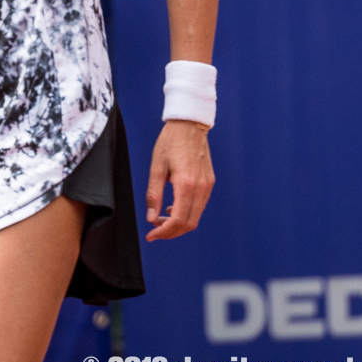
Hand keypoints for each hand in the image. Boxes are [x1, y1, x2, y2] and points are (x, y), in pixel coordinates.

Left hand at [144, 120, 213, 240]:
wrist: (189, 125)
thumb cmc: (170, 142)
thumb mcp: (156, 167)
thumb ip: (154, 194)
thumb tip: (151, 218)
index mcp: (186, 184)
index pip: (178, 220)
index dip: (164, 232)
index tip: (151, 236)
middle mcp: (201, 188)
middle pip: (189, 223)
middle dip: (171, 232)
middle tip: (155, 231)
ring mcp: (208, 186)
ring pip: (196, 217)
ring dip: (178, 224)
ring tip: (160, 220)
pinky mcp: (210, 183)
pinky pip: (200, 206)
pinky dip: (187, 213)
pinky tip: (172, 208)